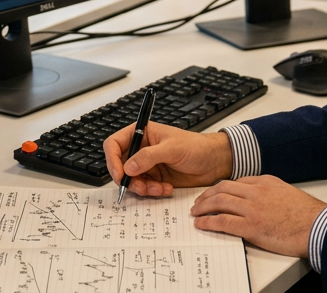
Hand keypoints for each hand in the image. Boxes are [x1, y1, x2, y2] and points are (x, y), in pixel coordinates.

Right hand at [103, 121, 232, 196]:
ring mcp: (147, 165)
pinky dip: (152, 192)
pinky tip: (166, 189)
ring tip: (158, 188)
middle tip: (141, 187)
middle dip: (129, 179)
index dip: (112, 160)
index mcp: (142, 133)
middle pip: (120, 166)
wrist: (213, 162)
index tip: (120, 175)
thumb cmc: (196, 146)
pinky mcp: (154, 178)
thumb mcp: (172, 148)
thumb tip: (128, 167)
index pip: (114, 144)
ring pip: (131, 180)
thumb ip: (148, 156)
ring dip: (142, 188)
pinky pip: (144, 188)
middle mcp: (141, 149)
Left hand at [190, 176, 326, 256]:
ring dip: (203, 207)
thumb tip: (259, 197)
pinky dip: (208, 222)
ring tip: (195, 212)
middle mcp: (256, 191)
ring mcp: (252, 208)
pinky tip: (201, 224)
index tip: (213, 193)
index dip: (220, 188)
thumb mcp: (286, 193)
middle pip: (222, 188)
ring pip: (219, 202)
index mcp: (264, 182)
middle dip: (206, 195)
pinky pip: (223, 221)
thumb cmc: (306, 214)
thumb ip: (269, 192)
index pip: (235, 181)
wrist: (316, 226)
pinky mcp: (251, 226)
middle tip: (198, 202)